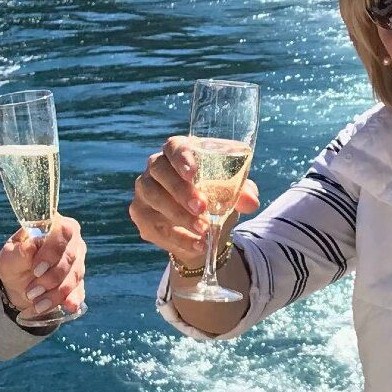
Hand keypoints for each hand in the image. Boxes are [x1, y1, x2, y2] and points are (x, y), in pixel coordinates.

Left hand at [0, 215, 85, 320]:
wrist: (18, 286)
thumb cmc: (15, 264)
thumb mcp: (9, 257)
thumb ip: (19, 251)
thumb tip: (32, 245)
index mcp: (55, 226)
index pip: (63, 231)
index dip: (52, 251)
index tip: (36, 269)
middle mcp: (72, 242)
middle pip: (70, 257)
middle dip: (50, 278)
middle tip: (31, 291)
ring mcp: (78, 262)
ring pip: (74, 277)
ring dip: (55, 293)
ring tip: (36, 304)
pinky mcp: (79, 281)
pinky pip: (79, 291)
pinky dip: (71, 300)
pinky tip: (68, 307)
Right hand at [127, 135, 259, 269]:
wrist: (203, 230)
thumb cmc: (216, 198)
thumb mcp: (233, 194)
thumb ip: (243, 193)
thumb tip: (251, 201)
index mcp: (181, 152)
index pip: (175, 146)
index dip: (181, 157)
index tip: (192, 173)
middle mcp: (157, 167)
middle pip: (160, 171)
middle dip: (180, 190)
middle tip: (202, 207)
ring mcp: (145, 190)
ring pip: (154, 197)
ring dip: (179, 215)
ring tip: (203, 229)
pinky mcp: (141, 214)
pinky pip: (154, 224)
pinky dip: (178, 237)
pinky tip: (197, 244)